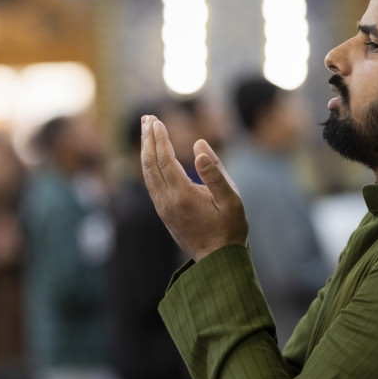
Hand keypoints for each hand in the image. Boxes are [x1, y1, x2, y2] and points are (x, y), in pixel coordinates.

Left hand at [140, 115, 247, 260]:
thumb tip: (199, 146)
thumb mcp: (231, 200)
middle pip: (150, 164)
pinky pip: (150, 183)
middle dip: (147, 139)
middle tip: (146, 118)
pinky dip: (149, 164)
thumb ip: (216, 173)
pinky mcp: (163, 212)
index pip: (164, 160)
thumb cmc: (229, 229)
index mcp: (182, 195)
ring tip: (146, 131)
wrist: (218, 260)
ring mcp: (163, 208)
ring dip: (146, 150)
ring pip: (147, 174)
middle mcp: (167, 201)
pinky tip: (152, 155)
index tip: (156, 120)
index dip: (159, 138)